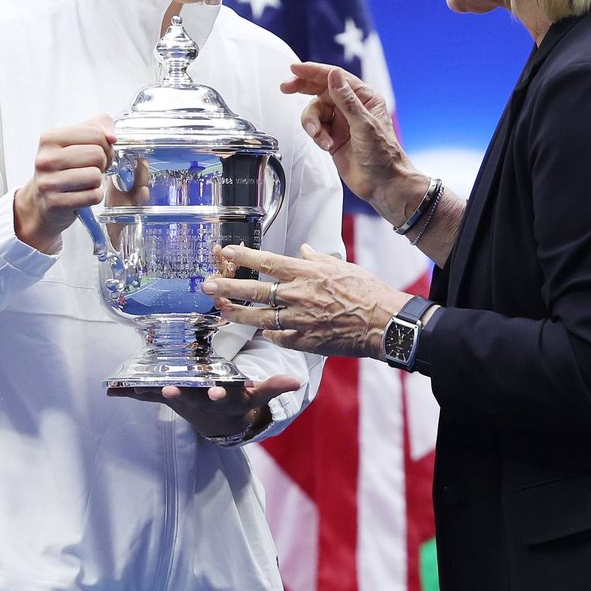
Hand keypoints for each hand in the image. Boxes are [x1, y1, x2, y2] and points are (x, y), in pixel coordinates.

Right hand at [14, 116, 114, 252]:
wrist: (42, 200)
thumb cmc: (64, 167)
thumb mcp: (77, 140)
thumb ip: (99, 126)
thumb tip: (112, 137)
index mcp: (49, 138)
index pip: (96, 134)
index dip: (105, 145)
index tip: (96, 153)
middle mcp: (45, 159)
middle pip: (97, 155)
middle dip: (102, 163)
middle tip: (92, 168)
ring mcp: (48, 182)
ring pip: (96, 176)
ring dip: (97, 181)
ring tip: (86, 181)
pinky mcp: (55, 203)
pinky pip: (93, 196)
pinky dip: (94, 196)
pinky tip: (83, 194)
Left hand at [111, 374, 299, 440]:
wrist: (220, 424)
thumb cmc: (238, 401)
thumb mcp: (257, 395)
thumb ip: (274, 386)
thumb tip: (298, 380)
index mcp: (224, 398)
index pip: (223, 396)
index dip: (219, 394)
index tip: (215, 391)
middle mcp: (201, 402)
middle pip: (190, 399)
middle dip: (180, 394)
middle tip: (169, 390)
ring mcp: (182, 402)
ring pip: (165, 397)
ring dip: (149, 393)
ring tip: (130, 388)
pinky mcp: (168, 400)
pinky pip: (147, 396)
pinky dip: (129, 393)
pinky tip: (109, 390)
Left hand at [203, 242, 405, 359]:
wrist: (383, 323)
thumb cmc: (367, 292)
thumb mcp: (342, 267)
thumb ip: (317, 259)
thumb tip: (303, 249)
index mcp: (306, 273)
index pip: (267, 261)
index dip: (244, 255)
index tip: (226, 251)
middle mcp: (297, 295)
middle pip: (254, 289)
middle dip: (227, 286)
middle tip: (206, 284)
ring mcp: (299, 319)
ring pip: (259, 317)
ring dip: (237, 314)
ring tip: (220, 310)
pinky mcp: (304, 340)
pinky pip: (279, 336)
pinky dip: (269, 333)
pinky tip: (261, 331)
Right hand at [282, 63, 423, 223]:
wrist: (382, 184)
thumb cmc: (383, 156)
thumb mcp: (364, 125)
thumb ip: (346, 100)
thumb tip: (333, 75)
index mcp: (364, 97)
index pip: (335, 77)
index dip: (313, 71)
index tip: (295, 69)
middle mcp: (351, 106)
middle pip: (320, 89)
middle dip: (302, 88)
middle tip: (286, 88)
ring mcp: (341, 122)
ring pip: (314, 111)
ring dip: (312, 123)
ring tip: (319, 136)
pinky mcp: (332, 137)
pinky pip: (315, 128)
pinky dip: (317, 136)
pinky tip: (326, 145)